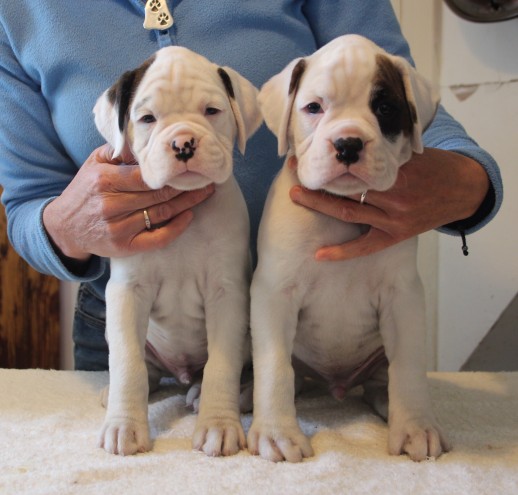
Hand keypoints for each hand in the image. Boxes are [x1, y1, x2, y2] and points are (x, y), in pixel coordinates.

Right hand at [43, 144, 214, 262]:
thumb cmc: (85, 190)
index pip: (146, 174)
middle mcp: (111, 205)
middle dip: (187, 186)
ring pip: (162, 213)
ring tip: (205, 193)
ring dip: (187, 203)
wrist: (64, 227)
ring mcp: (118, 228)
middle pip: (159, 194)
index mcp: (105, 180)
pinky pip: (157, 238)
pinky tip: (189, 217)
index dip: (171, 171)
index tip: (190, 165)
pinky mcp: (124, 246)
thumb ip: (120, 151)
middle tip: (207, 178)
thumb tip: (147, 138)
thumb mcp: (95, 163)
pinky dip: (176, 228)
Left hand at [289, 148, 488, 260]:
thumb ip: (385, 152)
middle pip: (348, 188)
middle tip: (297, 169)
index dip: (333, 160)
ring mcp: (393, 219)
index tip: (313, 150)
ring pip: (349, 212)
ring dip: (320, 204)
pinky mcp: (395, 236)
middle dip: (320, 179)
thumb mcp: (413, 152)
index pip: (358, 166)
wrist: (463, 190)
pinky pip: (365, 246)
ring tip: (296, 195)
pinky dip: (342, 252)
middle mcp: (394, 196)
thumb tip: (352, 143)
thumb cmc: (435, 167)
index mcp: (397, 171)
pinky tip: (319, 255)